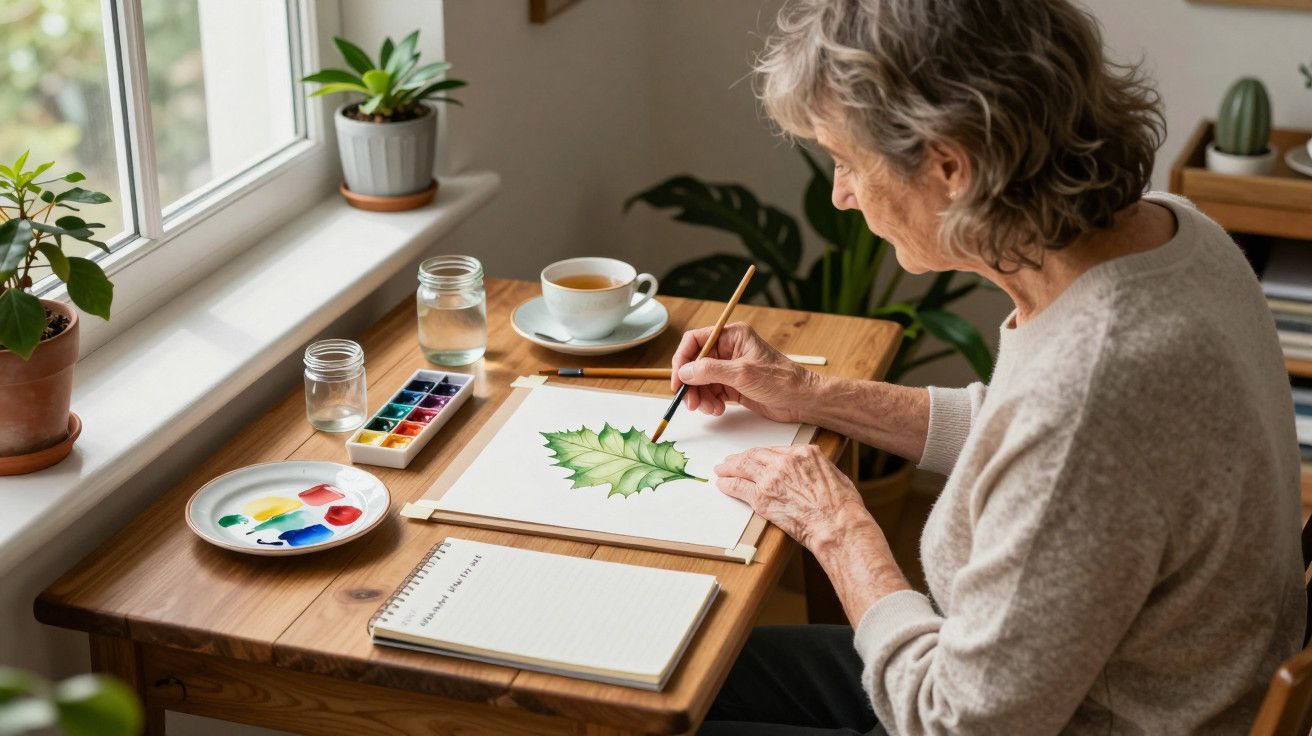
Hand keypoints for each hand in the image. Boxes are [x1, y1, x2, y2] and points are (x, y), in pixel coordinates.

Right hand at [671, 322, 817, 423]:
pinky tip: (717, 409)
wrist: (801, 400)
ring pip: (701, 380)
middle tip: (690, 402)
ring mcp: (730, 368)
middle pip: (695, 363)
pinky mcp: (733, 385)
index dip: (682, 359)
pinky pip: (711, 392)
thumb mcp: (742, 373)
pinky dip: (709, 402)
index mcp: (732, 336)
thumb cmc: (781, 380)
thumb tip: (684, 372)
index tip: (677, 380)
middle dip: (691, 384)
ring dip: (700, 396)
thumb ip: (710, 371)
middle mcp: (728, 350)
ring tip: (709, 409)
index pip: (695, 341)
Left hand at [714, 445, 866, 549]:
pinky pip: (739, 487)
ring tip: (721, 470)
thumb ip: (816, 468)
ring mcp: (771, 478)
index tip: (755, 458)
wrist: (837, 525)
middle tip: (730, 461)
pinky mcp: (762, 497)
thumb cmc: (842, 506)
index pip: (774, 450)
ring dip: (729, 468)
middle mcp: (785, 461)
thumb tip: (810, 472)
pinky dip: (728, 485)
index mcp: (804, 453)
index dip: (761, 455)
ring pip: (743, 468)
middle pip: (756, 455)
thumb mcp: (834, 475)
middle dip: (741, 458)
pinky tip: (723, 484)